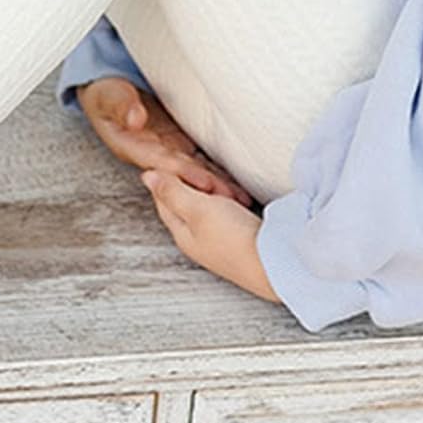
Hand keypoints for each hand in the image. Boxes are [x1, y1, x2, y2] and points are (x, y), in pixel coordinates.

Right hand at [76, 77, 251, 205]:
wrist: (106, 90)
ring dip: (216, 183)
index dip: (185, 172)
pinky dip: (216, 168)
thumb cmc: (105, 94)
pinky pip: (198, 157)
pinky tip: (233, 178)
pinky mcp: (176, 140)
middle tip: (232, 198)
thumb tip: (135, 119)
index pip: (164, 162)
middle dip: (208, 186)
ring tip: (240, 197)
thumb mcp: (109, 97)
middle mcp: (153, 153)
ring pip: (195, 168)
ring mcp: (166, 148)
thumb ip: (122, 107)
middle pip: (184, 172)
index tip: (205, 182)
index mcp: (134, 147)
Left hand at [141, 168, 281, 303]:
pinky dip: (230, 199)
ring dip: (215, 190)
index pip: (164, 198)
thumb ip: (172, 192)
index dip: (167, 176)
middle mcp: (196, 238)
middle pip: (186, 200)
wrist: (276, 264)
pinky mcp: (237, 237)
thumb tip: (146, 176)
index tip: (176, 158)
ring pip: (209, 204)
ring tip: (225, 184)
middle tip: (205, 170)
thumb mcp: (197, 209)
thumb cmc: (234, 238)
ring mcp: (218, 239)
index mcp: (181, 233)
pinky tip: (239, 195)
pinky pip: (227, 211)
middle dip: (194, 181)